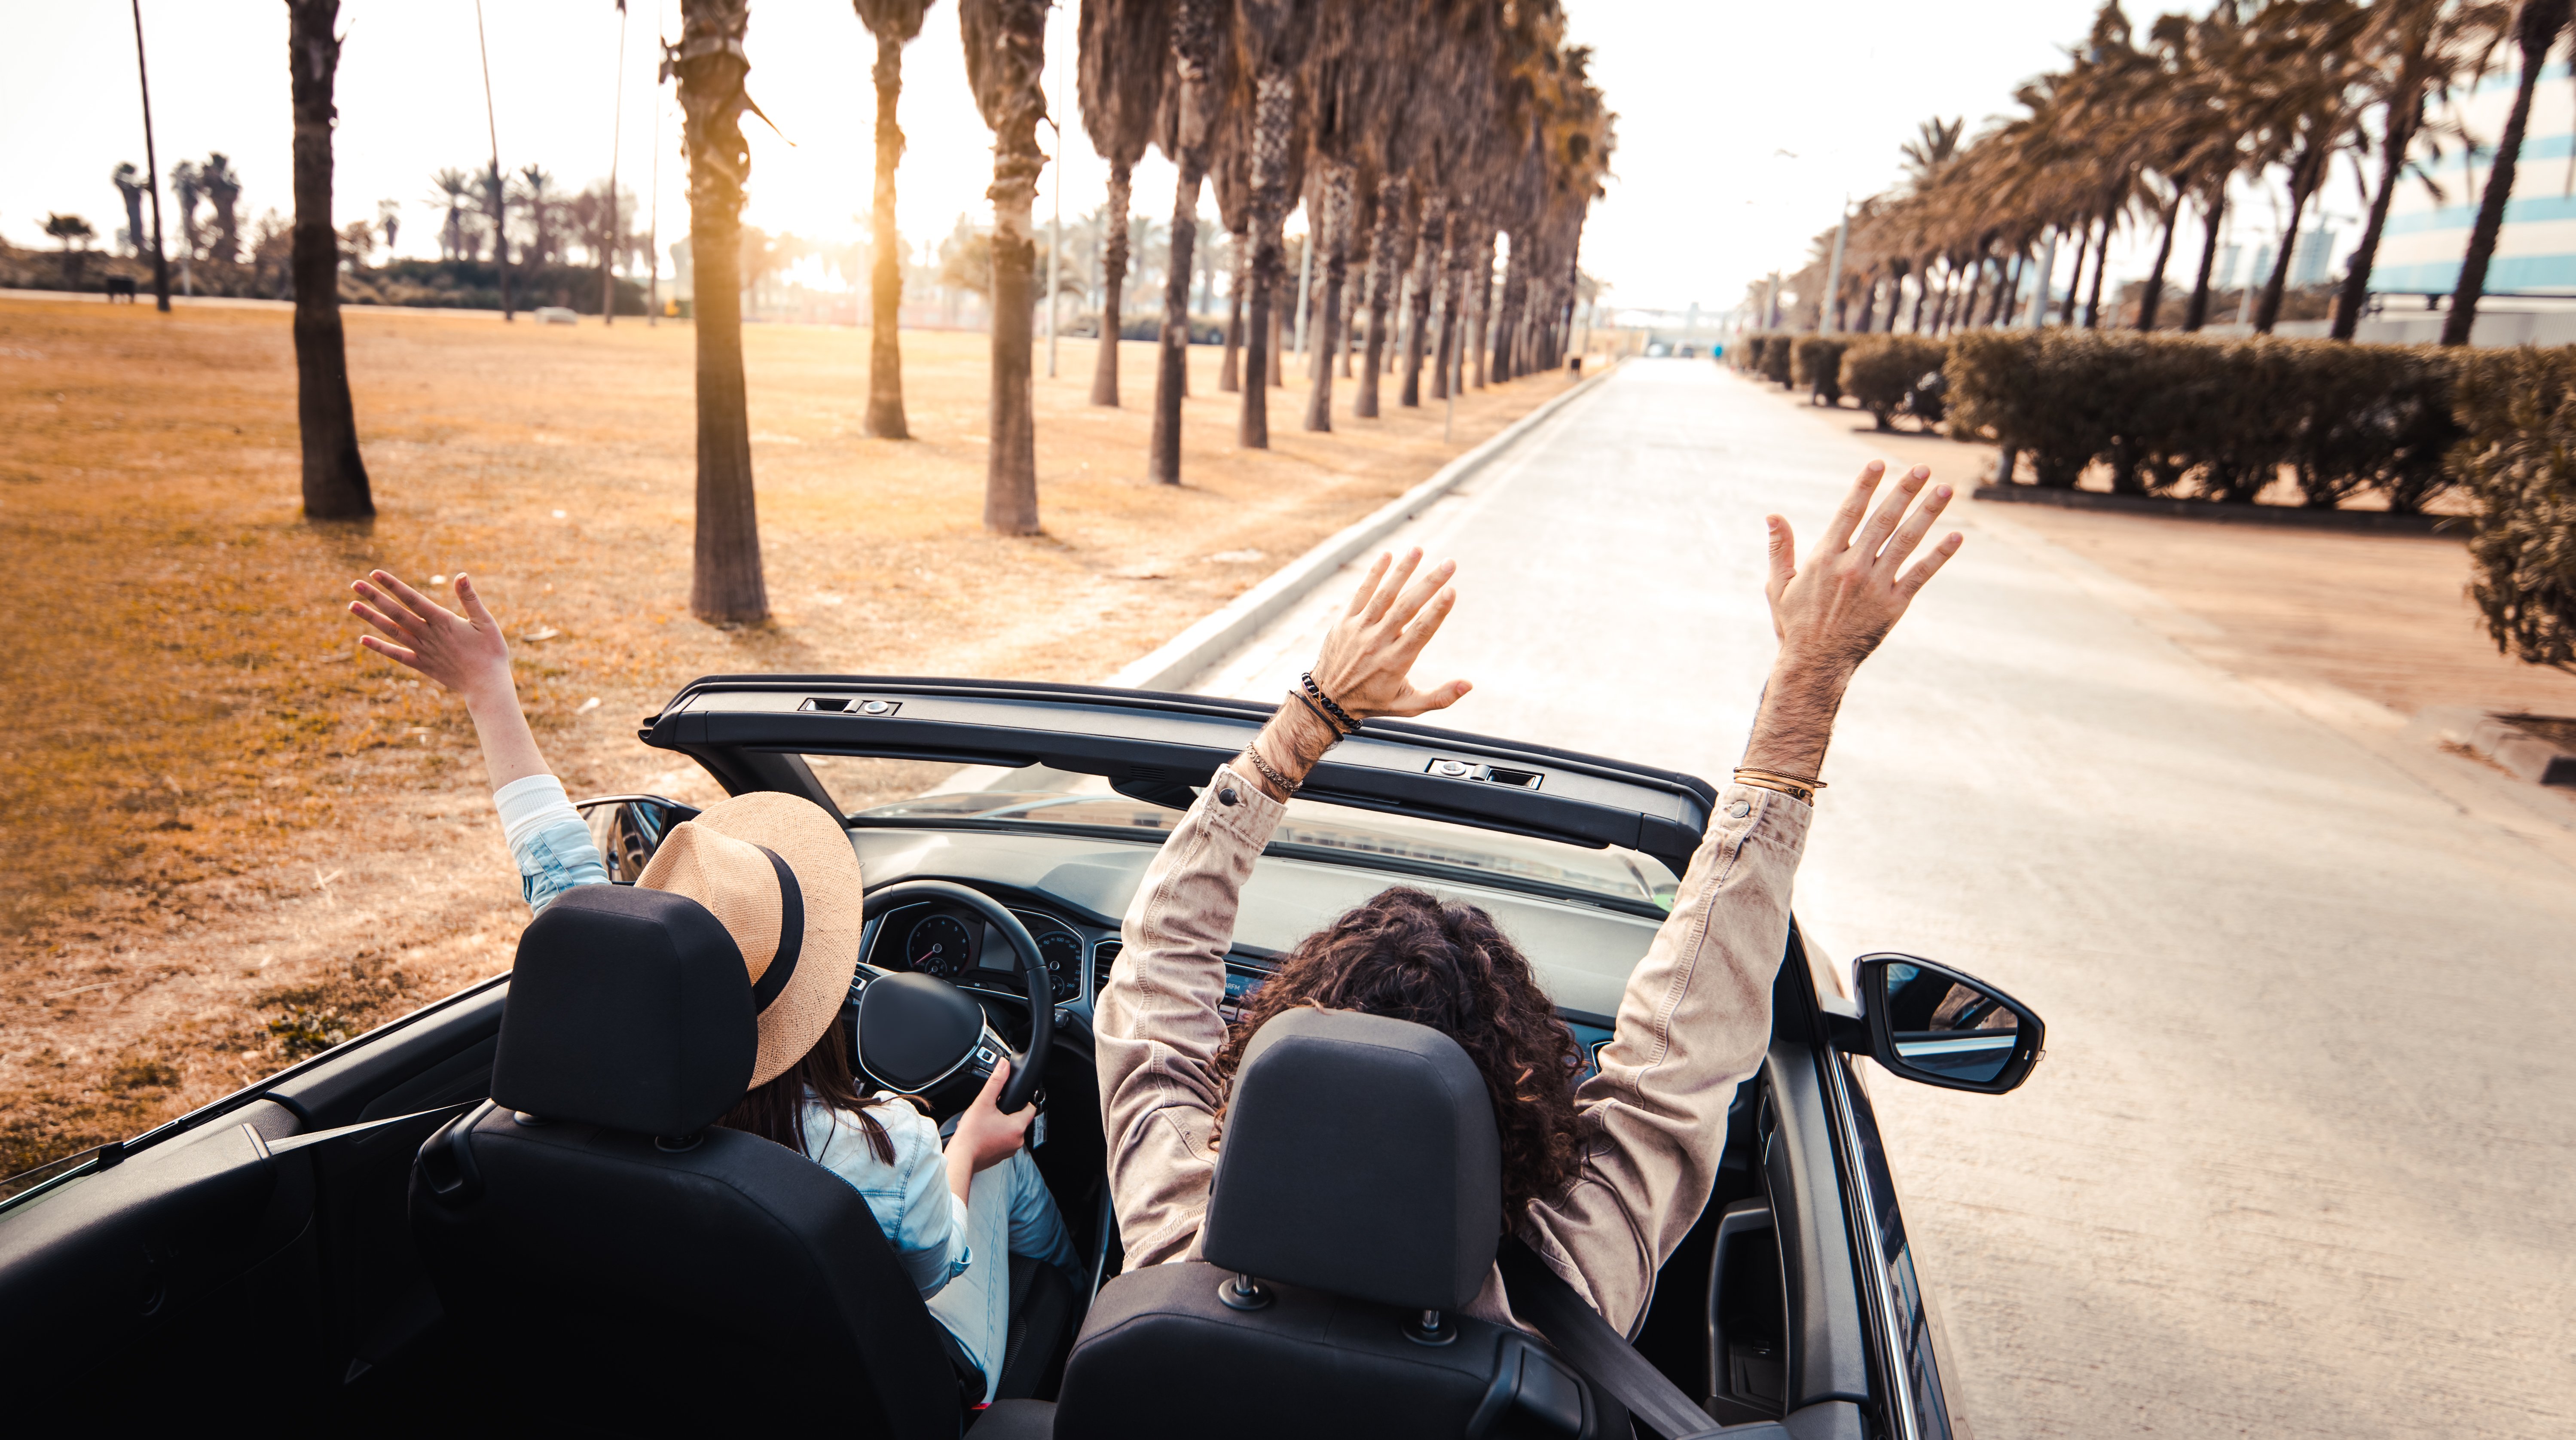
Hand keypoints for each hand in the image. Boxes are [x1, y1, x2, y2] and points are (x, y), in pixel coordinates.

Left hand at [348, 570, 512, 706]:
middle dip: (375, 597)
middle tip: (354, 584)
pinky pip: (397, 655)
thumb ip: (470, 599)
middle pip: (396, 612)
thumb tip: (461, 575)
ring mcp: (422, 651)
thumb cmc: (491, 652)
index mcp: (443, 621)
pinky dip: (380, 647)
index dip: (393, 585)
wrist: (487, 686)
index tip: (375, 574)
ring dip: (371, 618)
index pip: (413, 598)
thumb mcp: (485, 622)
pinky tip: (363, 639)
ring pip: (392, 631)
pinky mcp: (422, 665)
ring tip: (352, 605)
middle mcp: (428, 635)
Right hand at [948, 1059, 1034, 1175]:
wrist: (960, 1158)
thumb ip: (996, 1082)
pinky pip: (1002, 1141)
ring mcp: (1010, 1150)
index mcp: (1018, 1127)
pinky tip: (983, 1133)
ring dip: (1000, 1125)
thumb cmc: (971, 1134)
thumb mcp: (983, 1102)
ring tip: (985, 1122)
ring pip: (1009, 1131)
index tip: (1008, 1099)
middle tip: (991, 1111)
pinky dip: (995, 1136)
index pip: (1029, 1108)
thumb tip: (1004, 1065)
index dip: (1020, 1100)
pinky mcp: (1000, 1157)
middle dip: (1007, 1113)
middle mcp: (1018, 1141)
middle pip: (1018, 1119)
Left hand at [1308, 548, 1471, 721]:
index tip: (1451, 591)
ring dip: (1402, 571)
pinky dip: (1373, 574)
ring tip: (1418, 550)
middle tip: (1449, 564)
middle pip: (1406, 608)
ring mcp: (1359, 630)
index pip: (1420, 631)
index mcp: (1395, 662)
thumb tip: (1469, 685)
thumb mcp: (1408, 707)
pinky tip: (1388, 555)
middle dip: (1429, 584)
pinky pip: (1361, 594)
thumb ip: (1440, 697)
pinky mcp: (1345, 621)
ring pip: (1383, 595)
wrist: (1328, 700)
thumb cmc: (1374, 701)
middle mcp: (1377, 642)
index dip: (1437, 611)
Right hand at [1764, 462, 1959, 678]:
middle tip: (1922, 468)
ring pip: (1906, 542)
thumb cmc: (1795, 625)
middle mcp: (1852, 568)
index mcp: (1824, 559)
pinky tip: (1956, 536)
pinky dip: (1939, 555)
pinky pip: (1920, 575)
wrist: (1815, 665)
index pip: (1848, 513)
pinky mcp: (1894, 606)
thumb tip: (1772, 515)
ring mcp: (1875, 586)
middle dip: (1903, 491)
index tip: (1878, 463)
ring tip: (1946, 490)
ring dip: (1927, 513)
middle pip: (1882, 520)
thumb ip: (1780, 549)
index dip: (1864, 487)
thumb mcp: (1779, 586)